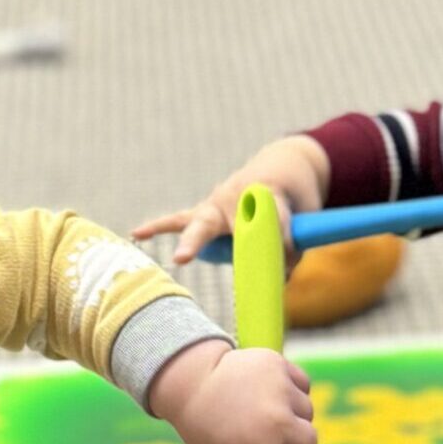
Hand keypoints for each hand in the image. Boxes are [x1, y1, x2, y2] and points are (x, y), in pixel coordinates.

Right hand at [132, 136, 330, 264]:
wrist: (282, 165)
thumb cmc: (295, 192)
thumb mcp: (306, 213)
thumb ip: (294, 245)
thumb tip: (277, 278)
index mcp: (265, 190)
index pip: (271, 223)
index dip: (282, 244)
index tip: (288, 266)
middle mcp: (236, 195)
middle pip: (231, 222)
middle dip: (233, 240)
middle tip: (225, 254)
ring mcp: (217, 204)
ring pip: (200, 223)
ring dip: (193, 242)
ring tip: (182, 258)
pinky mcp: (205, 213)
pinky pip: (178, 221)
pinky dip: (157, 227)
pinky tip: (136, 234)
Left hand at [148, 340, 317, 443]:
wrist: (190, 383)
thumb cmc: (204, 428)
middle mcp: (278, 422)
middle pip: (310, 440)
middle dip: (295, 442)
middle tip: (274, 434)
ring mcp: (281, 391)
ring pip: (307, 410)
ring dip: (293, 412)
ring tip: (265, 407)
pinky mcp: (280, 366)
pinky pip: (302, 384)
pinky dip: (293, 388)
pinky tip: (271, 389)